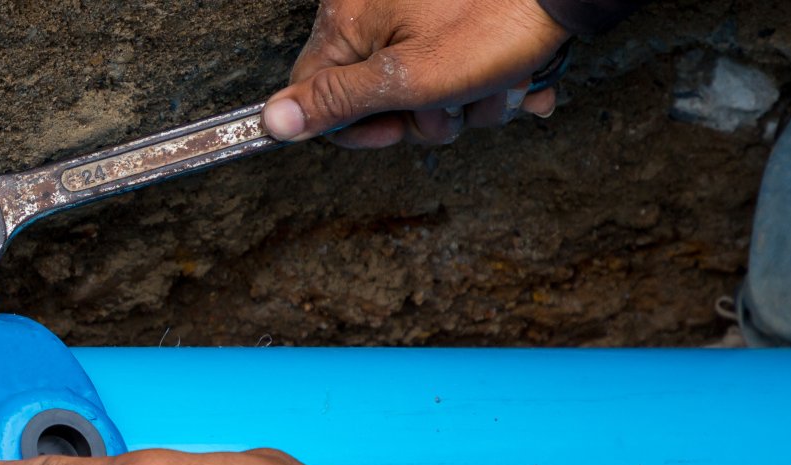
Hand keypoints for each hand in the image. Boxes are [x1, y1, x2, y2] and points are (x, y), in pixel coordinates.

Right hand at [262, 0, 570, 148]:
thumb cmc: (494, 22)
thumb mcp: (410, 78)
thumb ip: (338, 102)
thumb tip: (273, 122)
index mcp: (350, 19)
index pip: (315, 92)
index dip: (356, 126)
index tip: (396, 128)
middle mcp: (377, 9)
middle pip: (377, 97)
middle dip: (428, 114)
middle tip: (460, 99)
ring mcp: (420, 12)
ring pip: (427, 90)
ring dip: (471, 103)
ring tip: (501, 80)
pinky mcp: (458, 17)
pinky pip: (458, 67)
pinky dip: (490, 82)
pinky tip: (517, 76)